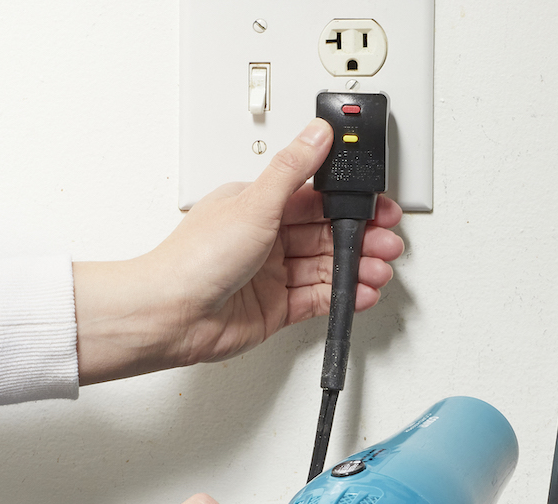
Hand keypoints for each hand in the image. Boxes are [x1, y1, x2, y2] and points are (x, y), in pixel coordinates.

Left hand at [73, 118, 404, 383]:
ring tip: (378, 271)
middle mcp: (266, 237)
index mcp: (259, 205)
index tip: (379, 208)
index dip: (351, 204)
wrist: (170, 316)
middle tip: (387, 243)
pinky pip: (320, 297)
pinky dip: (343, 295)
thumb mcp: (253, 204)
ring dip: (356, 267)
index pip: (317, 199)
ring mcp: (272, 274)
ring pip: (327, 266)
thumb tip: (317, 133)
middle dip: (361, 238)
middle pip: (327, 234)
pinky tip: (360, 292)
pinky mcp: (277, 307)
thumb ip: (293, 170)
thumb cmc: (194, 260)